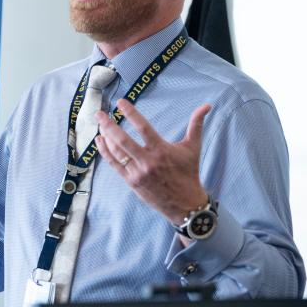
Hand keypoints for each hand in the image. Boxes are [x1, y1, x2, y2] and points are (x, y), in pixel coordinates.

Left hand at [95, 98, 210, 224]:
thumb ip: (196, 124)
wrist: (185, 204)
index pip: (143, 127)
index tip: (120, 102)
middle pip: (123, 140)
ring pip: (117, 152)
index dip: (131, 113)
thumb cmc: (189, 173)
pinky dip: (106, 152)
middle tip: (99, 113)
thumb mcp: (193, 148)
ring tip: (100, 124)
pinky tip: (100, 141)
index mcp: (162, 150)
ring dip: (106, 137)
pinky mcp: (132, 182)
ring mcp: (138, 172)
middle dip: (109, 125)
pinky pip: (115, 164)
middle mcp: (148, 161)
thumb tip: (207, 105)